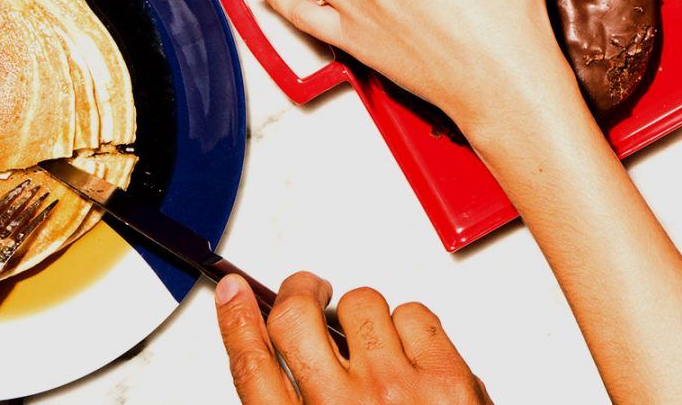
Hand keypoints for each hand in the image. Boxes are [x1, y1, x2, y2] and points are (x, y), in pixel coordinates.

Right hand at [216, 272, 490, 404]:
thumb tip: (295, 365)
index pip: (252, 367)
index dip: (238, 320)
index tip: (235, 293)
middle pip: (296, 318)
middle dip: (301, 291)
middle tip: (311, 290)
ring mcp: (395, 390)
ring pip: (363, 303)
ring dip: (365, 317)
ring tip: (378, 346)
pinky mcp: (446, 379)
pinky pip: (416, 314)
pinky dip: (413, 328)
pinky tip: (415, 357)